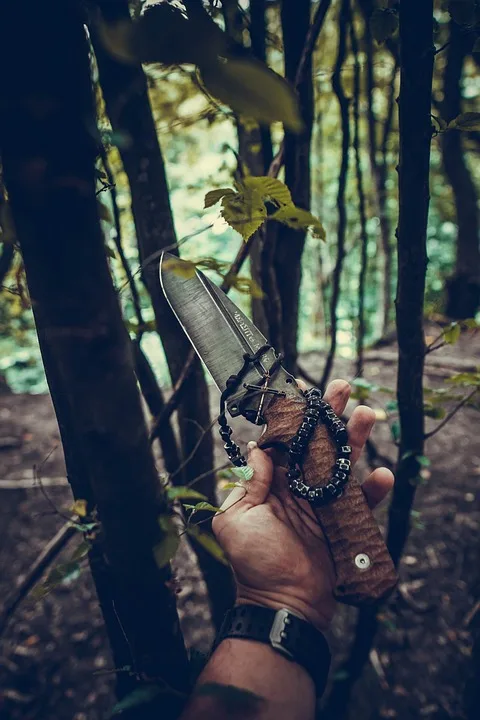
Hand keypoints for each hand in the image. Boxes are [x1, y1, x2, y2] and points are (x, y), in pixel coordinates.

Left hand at [212, 379, 393, 631]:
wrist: (282, 602)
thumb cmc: (253, 563)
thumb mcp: (235, 521)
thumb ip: (247, 484)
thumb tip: (257, 450)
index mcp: (273, 482)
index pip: (284, 442)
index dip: (292, 418)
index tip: (301, 392)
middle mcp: (300, 486)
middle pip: (317, 443)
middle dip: (329, 415)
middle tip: (342, 388)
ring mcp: (324, 502)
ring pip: (342, 463)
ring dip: (355, 439)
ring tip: (367, 414)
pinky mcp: (345, 522)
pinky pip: (362, 501)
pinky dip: (374, 489)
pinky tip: (381, 474)